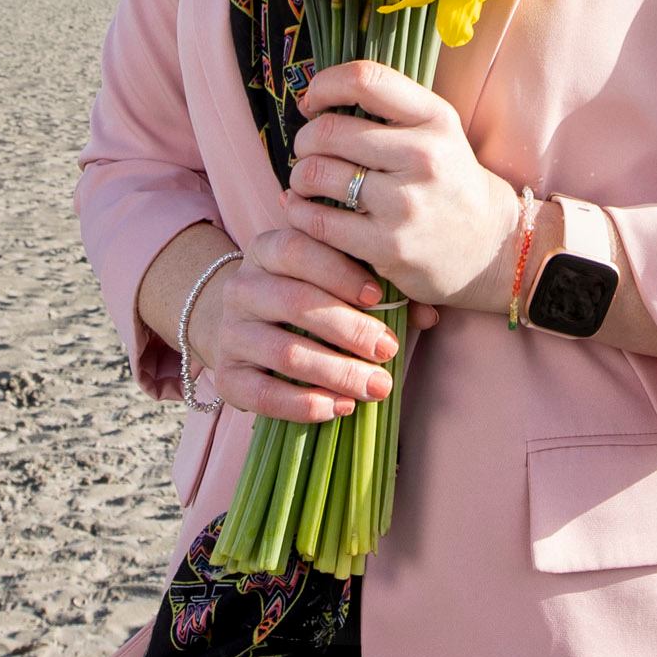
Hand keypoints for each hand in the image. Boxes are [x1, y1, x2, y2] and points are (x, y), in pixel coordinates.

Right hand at [187, 227, 407, 424]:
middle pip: (295, 303)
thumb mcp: (336, 282)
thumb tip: (430, 315)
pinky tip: (339, 407)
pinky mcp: (226, 376)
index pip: (296, 249)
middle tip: (388, 350)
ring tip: (377, 386)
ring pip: (284, 351)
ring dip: (336, 372)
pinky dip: (304, 404)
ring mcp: (230, 332)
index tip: (378, 296)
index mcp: (267, 250)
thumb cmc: (309, 299)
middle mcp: (242, 287)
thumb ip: (380, 291)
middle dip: (349, 329)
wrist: (247, 328)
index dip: (338, 271)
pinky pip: (263, 394)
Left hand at [281, 59, 524, 312]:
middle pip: (329, 131)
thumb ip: (388, 108)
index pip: (365, 79)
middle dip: (305, 140)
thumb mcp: (436, 131)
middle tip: (307, 151)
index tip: (313, 102)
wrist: (488, 245)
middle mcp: (424, 156)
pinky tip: (306, 210)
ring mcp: (405, 203)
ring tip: (307, 181)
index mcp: (435, 118)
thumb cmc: (447, 180)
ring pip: (317, 174)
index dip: (324, 85)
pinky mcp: (388, 246)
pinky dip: (300, 213)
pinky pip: (319, 222)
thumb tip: (314, 99)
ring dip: (300, 177)